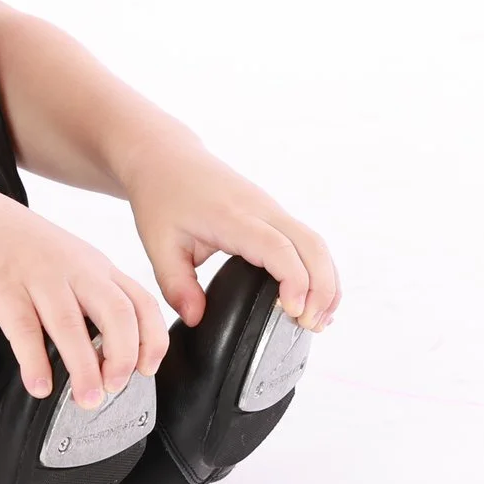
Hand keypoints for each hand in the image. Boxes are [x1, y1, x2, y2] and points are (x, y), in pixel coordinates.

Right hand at [0, 186, 171, 408]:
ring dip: (83, 368)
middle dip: (123, 357)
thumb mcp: (67, 263)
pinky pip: (22, 327)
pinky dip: (34, 361)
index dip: (152, 339)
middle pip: (116, 312)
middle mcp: (73, 269)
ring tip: (86, 400)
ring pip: (70, 324)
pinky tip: (39, 386)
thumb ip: (89, 298)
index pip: (141, 302)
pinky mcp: (1, 286)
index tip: (147, 369)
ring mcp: (37, 276)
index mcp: (95, 266)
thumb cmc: (18, 246)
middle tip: (114, 388)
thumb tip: (109, 354)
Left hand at [121, 140, 340, 333]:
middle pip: (311, 246)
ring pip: (316, 243)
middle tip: (310, 325)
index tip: (293, 312)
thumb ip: (176, 285)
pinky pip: (308, 241)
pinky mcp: (274, 214)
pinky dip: (318, 270)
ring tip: (317, 320)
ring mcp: (271, 209)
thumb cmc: (162, 197)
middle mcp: (261, 209)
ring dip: (325, 282)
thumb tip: (195, 319)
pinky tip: (314, 298)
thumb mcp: (158, 244)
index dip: (294, 282)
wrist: (167, 158)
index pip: (278, 248)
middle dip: (321, 289)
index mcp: (232, 217)